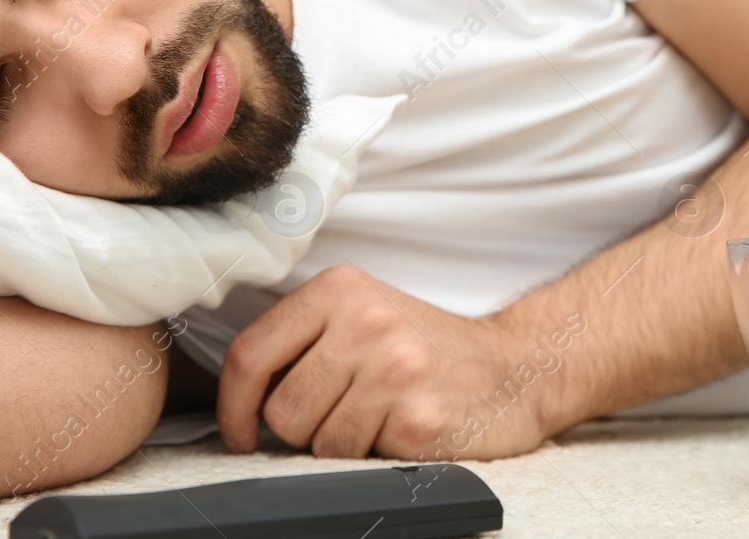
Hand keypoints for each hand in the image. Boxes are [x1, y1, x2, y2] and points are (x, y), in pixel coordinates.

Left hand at [217, 265, 569, 460]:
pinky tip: (401, 429)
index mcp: (341, 289)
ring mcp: (393, 368)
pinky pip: (355, 460)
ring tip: (378, 417)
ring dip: (338, 443)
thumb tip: (237, 397)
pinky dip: (372, 455)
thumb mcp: (363, 317)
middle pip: (280, 408)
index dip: (234, 405)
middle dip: (302, 428)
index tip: (241, 430)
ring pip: (314, 440)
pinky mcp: (417, 417)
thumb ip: (303, 341)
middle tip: (344, 413)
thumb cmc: (427, 350)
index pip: (250, 352)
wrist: (514, 368)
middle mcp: (366, 320)